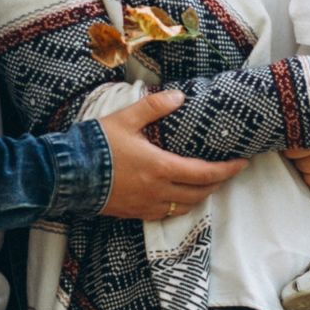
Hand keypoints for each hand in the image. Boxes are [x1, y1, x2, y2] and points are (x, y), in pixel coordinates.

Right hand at [97, 89, 247, 220]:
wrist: (67, 175)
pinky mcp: (134, 213)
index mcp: (161, 167)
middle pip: (200, 193)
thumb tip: (180, 96)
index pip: (205, 173)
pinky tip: (177, 195)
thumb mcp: (126, 119)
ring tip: (205, 182)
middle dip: (218, 183)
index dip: (227, 169)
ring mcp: (146, 205)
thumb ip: (155, 106)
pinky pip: (166, 214)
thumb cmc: (97, 145)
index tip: (242, 162)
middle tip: (227, 171)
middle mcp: (158, 191)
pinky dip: (179, 205)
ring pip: (185, 207)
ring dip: (200, 196)